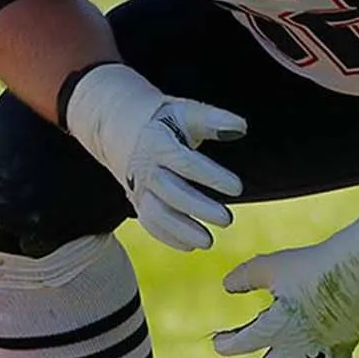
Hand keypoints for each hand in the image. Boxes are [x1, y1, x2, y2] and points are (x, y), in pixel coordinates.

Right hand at [62, 63, 246, 251]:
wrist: (117, 125)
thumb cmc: (161, 119)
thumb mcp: (184, 111)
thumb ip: (212, 119)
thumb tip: (241, 128)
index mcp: (157, 143)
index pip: (186, 163)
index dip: (212, 176)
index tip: (237, 187)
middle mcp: (144, 168)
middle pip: (171, 193)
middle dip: (199, 209)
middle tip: (228, 220)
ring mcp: (137, 187)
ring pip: (156, 214)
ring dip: (182, 230)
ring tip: (209, 242)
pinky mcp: (135, 200)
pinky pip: (149, 223)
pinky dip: (168, 236)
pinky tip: (191, 245)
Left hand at [213, 203, 358, 357]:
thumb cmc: (314, 266)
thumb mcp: (273, 266)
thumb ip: (246, 277)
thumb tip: (226, 286)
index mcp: (275, 325)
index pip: (242, 343)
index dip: (226, 344)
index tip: (218, 343)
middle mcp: (296, 346)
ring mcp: (320, 354)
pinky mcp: (342, 354)